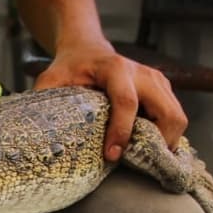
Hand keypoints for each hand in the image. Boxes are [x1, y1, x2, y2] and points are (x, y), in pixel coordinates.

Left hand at [35, 42, 187, 157]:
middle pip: (167, 113)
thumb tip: (36, 132)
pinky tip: (146, 147)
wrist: (87, 48)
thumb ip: (44, 100)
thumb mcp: (51, 79)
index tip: (112, 156)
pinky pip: (174, 117)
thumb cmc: (69, 67)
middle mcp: (143, 73)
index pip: (127, 102)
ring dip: (165, 142)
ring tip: (143, 158)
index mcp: (116, 69)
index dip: (122, 132)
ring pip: (177, 117)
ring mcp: (157, 81)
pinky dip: (166, 136)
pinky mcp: (164, 90)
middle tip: (139, 164)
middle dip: (158, 142)